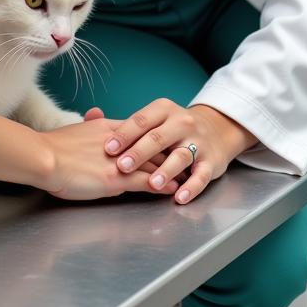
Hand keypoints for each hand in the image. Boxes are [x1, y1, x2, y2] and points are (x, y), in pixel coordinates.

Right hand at [40, 118, 180, 200]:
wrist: (44, 157)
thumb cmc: (53, 148)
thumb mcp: (76, 131)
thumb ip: (90, 130)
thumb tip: (95, 126)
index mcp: (107, 127)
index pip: (140, 132)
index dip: (155, 139)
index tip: (168, 143)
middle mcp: (119, 142)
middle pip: (153, 145)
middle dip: (170, 153)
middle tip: (186, 158)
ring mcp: (118, 161)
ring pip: (153, 163)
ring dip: (172, 170)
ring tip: (186, 174)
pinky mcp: (115, 179)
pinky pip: (146, 181)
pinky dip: (161, 184)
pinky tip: (172, 188)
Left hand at [103, 100, 257, 204]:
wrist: (215, 130)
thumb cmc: (173, 128)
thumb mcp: (154, 118)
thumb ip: (127, 124)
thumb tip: (91, 117)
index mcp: (163, 110)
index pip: (140, 121)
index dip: (124, 134)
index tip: (107, 148)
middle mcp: (181, 123)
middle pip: (157, 138)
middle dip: (139, 153)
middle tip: (122, 166)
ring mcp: (197, 142)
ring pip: (180, 156)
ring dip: (165, 171)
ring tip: (152, 183)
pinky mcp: (211, 161)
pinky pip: (201, 176)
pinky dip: (191, 186)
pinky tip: (179, 196)